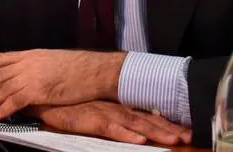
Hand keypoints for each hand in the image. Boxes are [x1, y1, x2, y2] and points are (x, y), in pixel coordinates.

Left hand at [0, 49, 125, 118]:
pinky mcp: (36, 90)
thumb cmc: (80, 68)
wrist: (95, 71)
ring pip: (0, 89)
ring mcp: (30, 75)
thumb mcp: (53, 62)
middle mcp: (27, 63)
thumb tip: (28, 79)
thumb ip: (37, 69)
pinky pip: (12, 102)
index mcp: (30, 55)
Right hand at [31, 101, 191, 145]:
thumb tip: (135, 126)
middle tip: (190, 136)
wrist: (41, 92)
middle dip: (169, 128)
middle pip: (147, 118)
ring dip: (155, 131)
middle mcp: (114, 106)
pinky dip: (124, 133)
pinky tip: (138, 139)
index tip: (188, 130)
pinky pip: (109, 127)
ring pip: (134, 122)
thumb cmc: (67, 103)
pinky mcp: (87, 118)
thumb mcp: (94, 109)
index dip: (168, 122)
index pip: (148, 114)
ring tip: (173, 140)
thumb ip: (113, 116)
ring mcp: (102, 111)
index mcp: (118, 105)